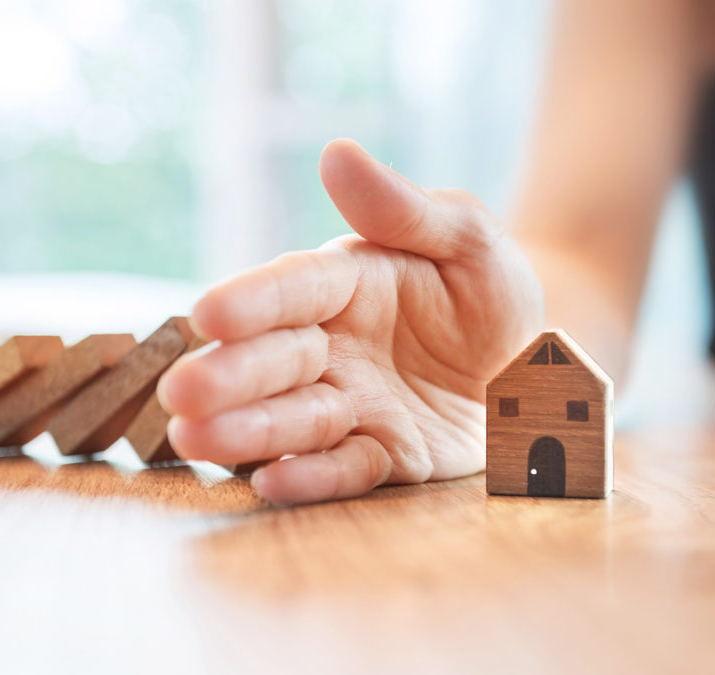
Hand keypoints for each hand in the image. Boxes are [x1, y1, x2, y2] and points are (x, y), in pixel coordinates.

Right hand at [157, 139, 544, 503]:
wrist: (532, 361)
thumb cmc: (488, 288)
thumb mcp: (464, 238)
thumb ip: (402, 208)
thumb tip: (337, 153)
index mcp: (345, 284)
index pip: (292, 289)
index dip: (253, 302)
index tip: (210, 313)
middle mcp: (333, 347)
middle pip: (275, 360)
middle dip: (229, 376)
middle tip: (182, 392)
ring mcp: (354, 405)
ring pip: (294, 420)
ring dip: (246, 431)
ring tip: (195, 438)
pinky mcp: (384, 456)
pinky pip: (345, 470)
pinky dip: (309, 477)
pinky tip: (270, 480)